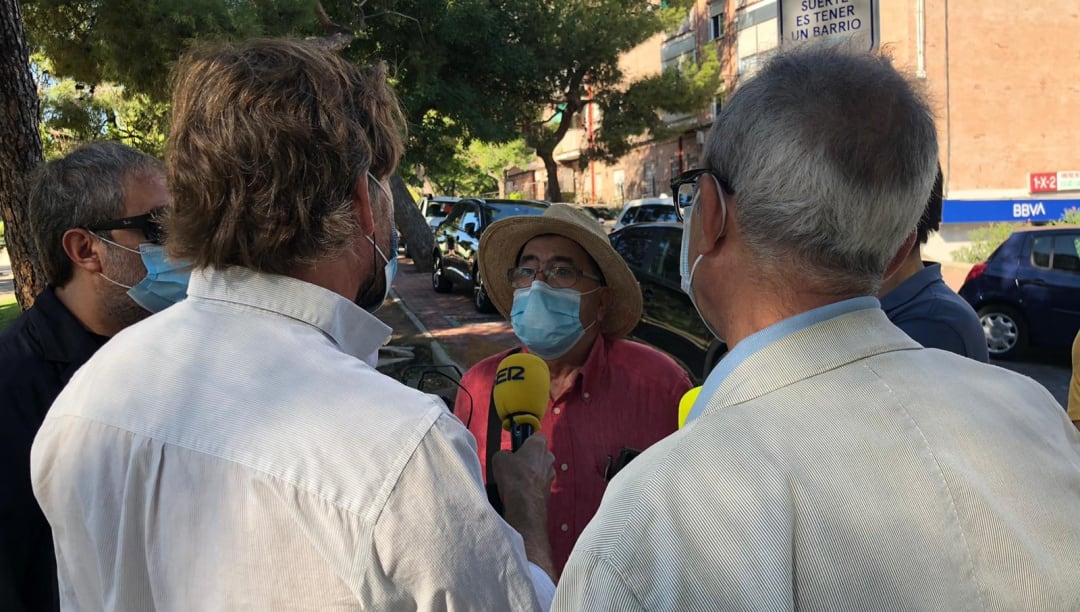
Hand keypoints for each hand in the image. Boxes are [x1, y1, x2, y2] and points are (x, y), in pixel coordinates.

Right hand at [492, 434, 555, 577]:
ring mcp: (550, 475)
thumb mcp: (499, 458)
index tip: (517, 446)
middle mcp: (548, 458)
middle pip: (538, 454)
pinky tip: (519, 491)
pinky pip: (538, 484)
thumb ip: (504, 453)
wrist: (524, 503)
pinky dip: (530, 486)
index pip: (535, 436)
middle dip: (527, 458)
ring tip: (514, 480)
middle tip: (514, 464)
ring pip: (539, 470)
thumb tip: (504, 457)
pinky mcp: (548, 489)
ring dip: (529, 474)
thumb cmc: (515, 478)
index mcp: (539, 445)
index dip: (525, 441)